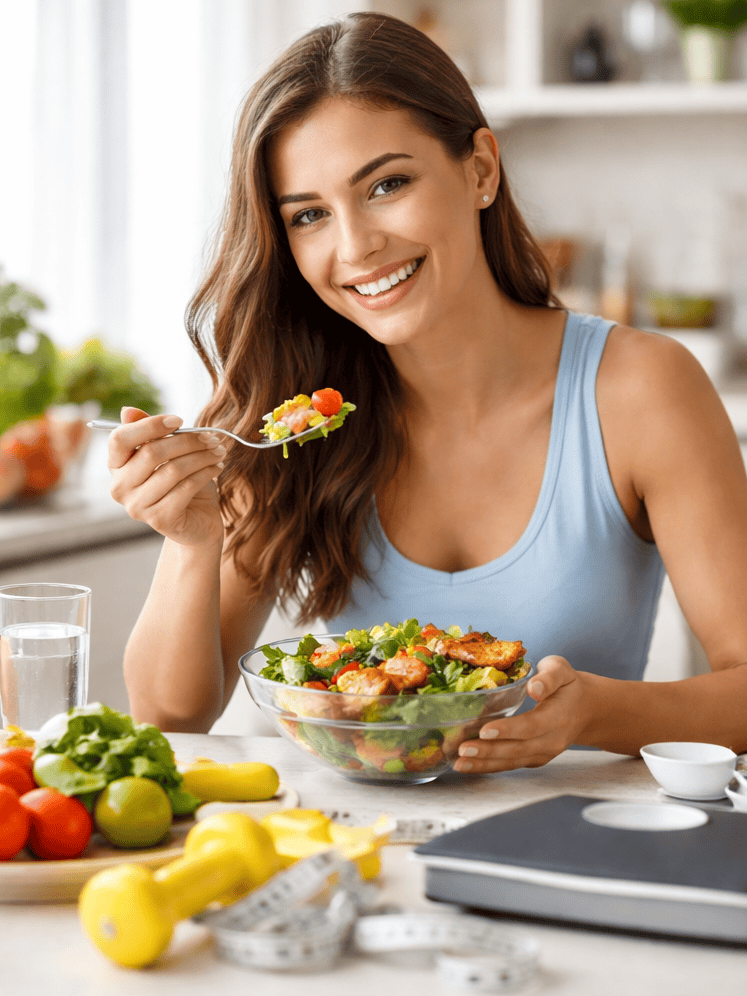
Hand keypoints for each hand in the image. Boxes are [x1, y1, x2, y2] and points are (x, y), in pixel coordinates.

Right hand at [108, 406, 225, 546]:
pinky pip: (186, 487)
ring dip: (202, 456)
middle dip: (187, 441)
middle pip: (151, 452)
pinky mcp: (159, 519)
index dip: (150, 426)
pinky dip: (206, 473)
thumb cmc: (182, 484)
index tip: (180, 420)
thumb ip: (151, 434)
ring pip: (173, 469)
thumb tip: (128, 410)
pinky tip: (217, 467)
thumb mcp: (168, 456)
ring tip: (218, 451)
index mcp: (116, 467)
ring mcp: (137, 506)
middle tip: (211, 438)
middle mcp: (120, 488)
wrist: (197, 522)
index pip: (120, 438)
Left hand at [453, 655, 587, 772]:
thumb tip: (535, 688)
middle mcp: (552, 740)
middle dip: (489, 751)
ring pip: (512, 761)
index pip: (531, 726)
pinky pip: (510, 764)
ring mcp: (544, 753)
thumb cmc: (568, 685)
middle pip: (518, 748)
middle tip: (462, 748)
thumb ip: (549, 676)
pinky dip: (488, 766)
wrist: (586, 709)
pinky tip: (467, 765)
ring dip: (484, 763)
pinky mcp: (534, 759)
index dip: (508, 730)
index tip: (485, 731)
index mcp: (559, 716)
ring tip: (459, 762)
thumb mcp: (561, 670)